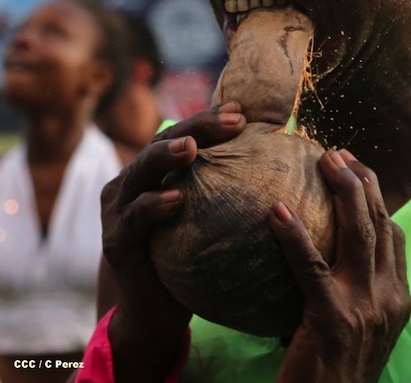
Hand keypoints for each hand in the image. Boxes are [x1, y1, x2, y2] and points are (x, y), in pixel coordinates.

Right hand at [99, 102, 246, 381]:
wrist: (157, 314)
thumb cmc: (190, 257)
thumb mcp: (207, 217)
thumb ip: (226, 189)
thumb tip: (278, 164)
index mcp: (155, 172)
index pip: (182, 134)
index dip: (209, 119)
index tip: (242, 112)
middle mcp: (133, 183)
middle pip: (162, 142)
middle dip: (197, 127)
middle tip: (231, 120)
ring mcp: (119, 210)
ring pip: (140, 171)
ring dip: (166, 156)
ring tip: (193, 148)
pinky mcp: (117, 241)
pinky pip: (135, 219)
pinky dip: (153, 206)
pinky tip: (177, 200)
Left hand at [270, 149, 410, 382]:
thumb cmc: (338, 372)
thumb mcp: (363, 330)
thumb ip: (359, 291)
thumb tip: (331, 253)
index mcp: (398, 299)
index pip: (395, 234)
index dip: (378, 197)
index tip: (357, 169)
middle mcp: (389, 298)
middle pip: (380, 223)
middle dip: (362, 181)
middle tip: (338, 153)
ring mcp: (364, 307)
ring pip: (359, 234)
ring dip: (344, 191)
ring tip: (325, 161)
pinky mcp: (331, 319)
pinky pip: (311, 267)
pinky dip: (295, 236)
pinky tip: (278, 213)